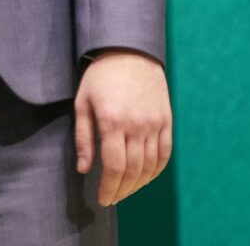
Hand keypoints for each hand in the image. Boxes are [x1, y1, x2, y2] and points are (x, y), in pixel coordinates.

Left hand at [74, 50, 172, 205]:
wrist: (130, 51)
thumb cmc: (101, 76)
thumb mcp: (83, 102)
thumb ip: (83, 138)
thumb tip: (85, 169)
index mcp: (112, 121)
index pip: (114, 166)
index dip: (109, 187)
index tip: (103, 198)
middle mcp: (137, 125)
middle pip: (133, 170)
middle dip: (122, 190)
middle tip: (112, 198)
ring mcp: (154, 124)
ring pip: (150, 166)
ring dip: (138, 184)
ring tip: (125, 190)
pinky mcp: (166, 121)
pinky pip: (164, 154)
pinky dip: (156, 170)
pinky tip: (145, 178)